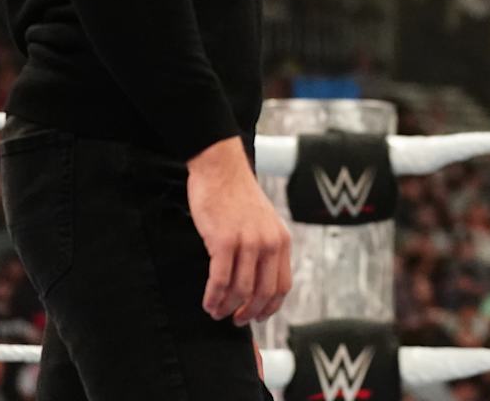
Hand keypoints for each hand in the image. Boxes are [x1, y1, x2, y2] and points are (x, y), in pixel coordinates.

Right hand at [186, 138, 292, 324]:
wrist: (222, 169)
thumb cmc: (237, 197)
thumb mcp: (264, 222)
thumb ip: (266, 249)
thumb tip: (258, 283)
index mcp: (281, 240)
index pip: (282, 286)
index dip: (270, 308)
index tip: (257, 317)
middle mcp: (269, 243)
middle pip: (263, 293)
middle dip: (247, 313)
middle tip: (233, 320)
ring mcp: (248, 241)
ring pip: (240, 290)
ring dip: (226, 307)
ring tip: (215, 311)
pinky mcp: (224, 240)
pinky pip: (220, 280)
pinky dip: (213, 297)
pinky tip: (207, 302)